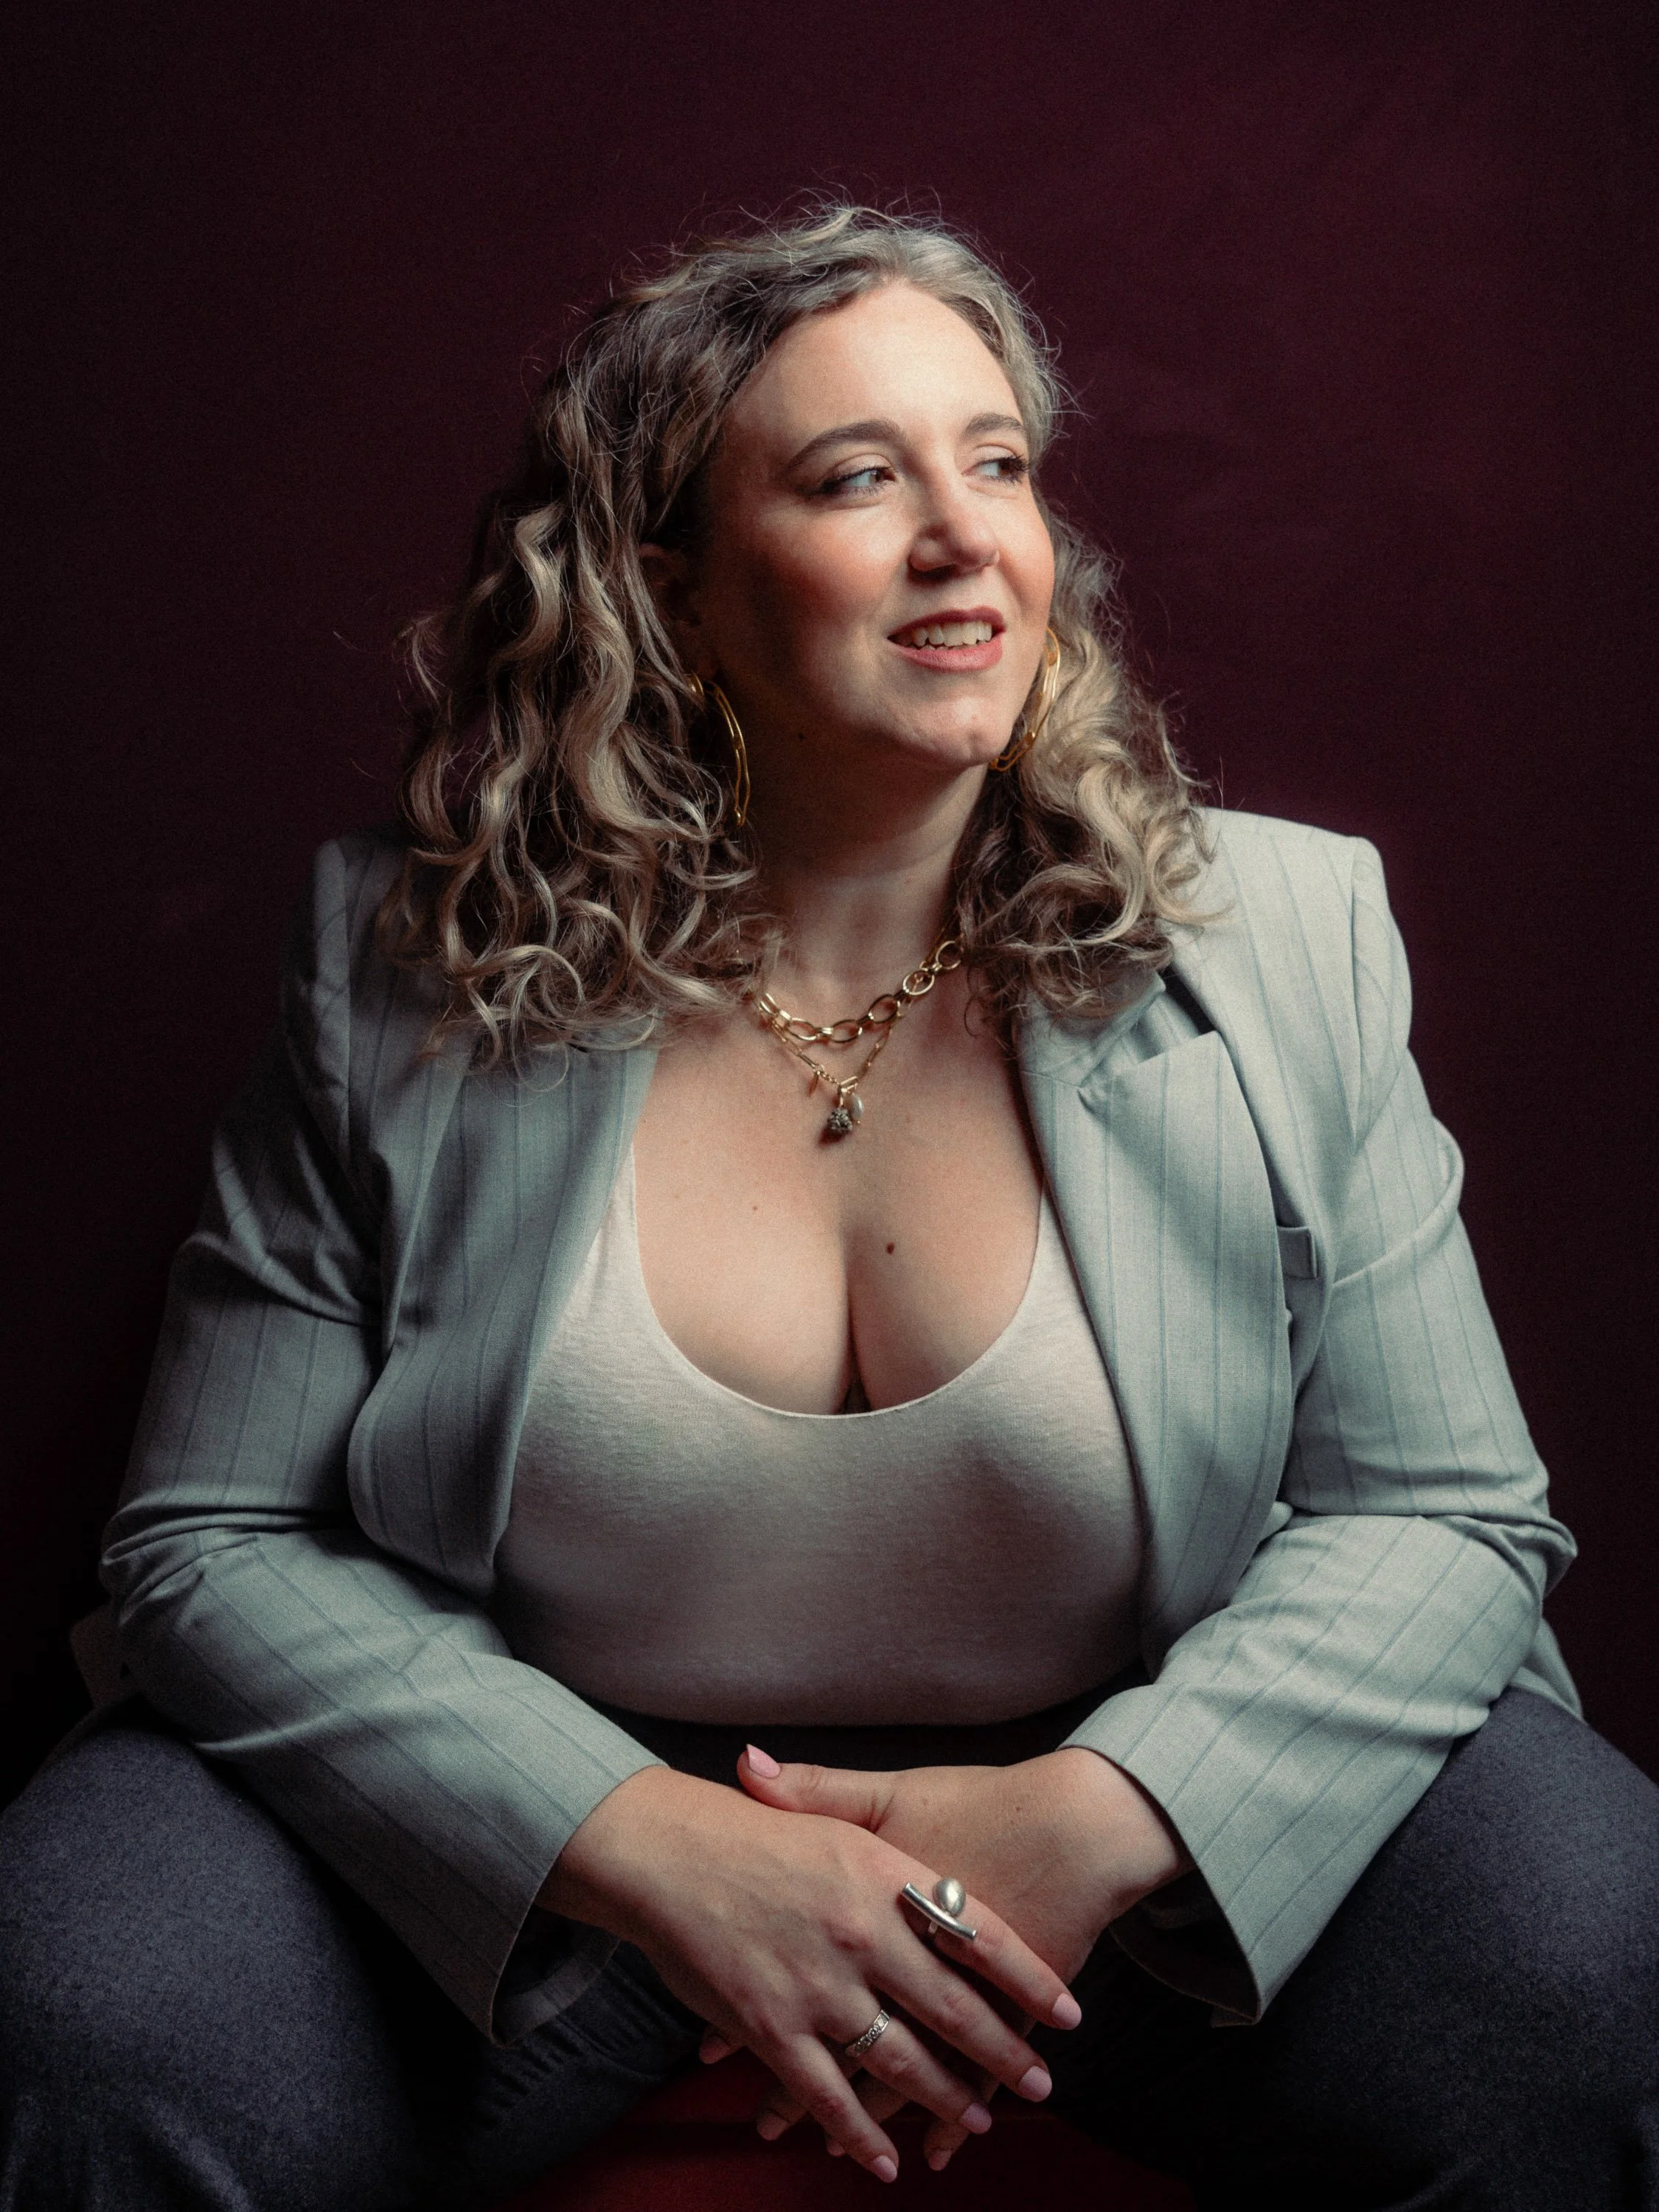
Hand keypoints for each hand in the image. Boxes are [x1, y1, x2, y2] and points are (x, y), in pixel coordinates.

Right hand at [539, 1763, 1082, 2183]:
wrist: (666, 1847)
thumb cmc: (752, 1829)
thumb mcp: (838, 1816)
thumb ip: (899, 1846)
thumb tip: (956, 1878)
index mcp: (883, 1874)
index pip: (978, 1933)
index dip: (1027, 1978)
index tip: (1067, 2011)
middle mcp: (860, 1933)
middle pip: (951, 2006)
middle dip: (1003, 2052)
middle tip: (1039, 2083)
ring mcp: (817, 1987)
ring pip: (900, 2059)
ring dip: (944, 2098)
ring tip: (978, 2120)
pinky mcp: (772, 2029)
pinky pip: (828, 2095)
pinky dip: (862, 2132)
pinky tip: (887, 2158)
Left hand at [716, 1744, 1188, 2168]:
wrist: (1077, 1821)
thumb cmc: (980, 1801)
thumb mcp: (893, 1791)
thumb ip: (818, 1788)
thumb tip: (746, 1765)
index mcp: (873, 1906)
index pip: (798, 1969)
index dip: (751, 2012)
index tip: (710, 2050)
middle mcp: (911, 1959)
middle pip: (843, 2035)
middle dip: (802, 2090)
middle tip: (764, 2126)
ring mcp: (964, 1995)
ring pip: (906, 2072)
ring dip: (870, 2118)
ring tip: (834, 2153)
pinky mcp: (1009, 2017)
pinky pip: (970, 2082)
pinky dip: (949, 2123)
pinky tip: (931, 2156)